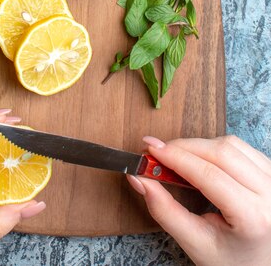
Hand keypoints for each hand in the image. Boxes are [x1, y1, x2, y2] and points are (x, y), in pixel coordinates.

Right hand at [127, 135, 270, 265]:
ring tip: (177, 159)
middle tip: (157, 153)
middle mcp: (270, 194)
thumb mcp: (196, 244)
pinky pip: (241, 147)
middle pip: (221, 152)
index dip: (176, 157)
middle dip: (183, 147)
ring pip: (231, 144)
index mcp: (254, 217)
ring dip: (199, 146)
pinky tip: (201, 160)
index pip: (209, 174)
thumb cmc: (233, 261)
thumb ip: (165, 211)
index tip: (150, 149)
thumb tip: (139, 178)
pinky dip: (216, 148)